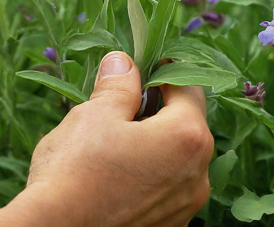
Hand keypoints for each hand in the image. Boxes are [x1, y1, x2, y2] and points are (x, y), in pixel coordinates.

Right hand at [0, 52, 213, 226]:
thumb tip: (123, 62)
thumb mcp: (97, 112)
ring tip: (115, 131)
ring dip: (152, 135)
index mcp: (186, 138)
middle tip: (122, 97)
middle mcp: (197, 175)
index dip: (163, 70)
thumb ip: (119, 83)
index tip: (140, 65)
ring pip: (175, 153)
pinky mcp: (168, 224)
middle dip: (157, 103)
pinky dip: (149, 165)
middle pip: (185, 121)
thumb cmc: (77, 169)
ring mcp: (184, 205)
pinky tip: (116, 165)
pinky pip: (166, 182)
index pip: (188, 86)